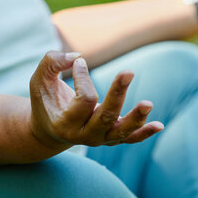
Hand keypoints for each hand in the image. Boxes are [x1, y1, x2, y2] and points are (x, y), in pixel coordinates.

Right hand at [29, 51, 163, 149]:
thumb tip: (78, 57)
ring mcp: (99, 140)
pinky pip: (130, 139)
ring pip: (121, 132)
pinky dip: (144, 133)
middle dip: (118, 94)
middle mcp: (83, 136)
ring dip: (137, 119)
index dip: (83, 77)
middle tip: (129, 71)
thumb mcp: (39, 79)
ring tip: (148, 104)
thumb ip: (52, 62)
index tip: (79, 62)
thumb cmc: (44, 100)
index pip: (84, 99)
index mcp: (65, 123)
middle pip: (106, 116)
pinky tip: (159, 125)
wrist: (48, 131)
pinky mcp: (111, 139)